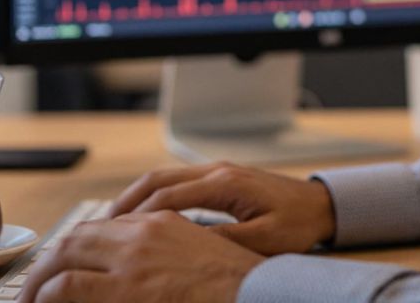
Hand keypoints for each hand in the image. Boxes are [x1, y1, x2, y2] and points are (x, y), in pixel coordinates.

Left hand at [21, 211, 263, 302]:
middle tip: (37, 286)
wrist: (259, 292)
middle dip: (50, 262)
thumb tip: (149, 269)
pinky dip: (48, 294)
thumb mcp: (204, 252)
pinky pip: (68, 287)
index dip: (77, 245)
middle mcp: (143, 232)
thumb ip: (172, 250)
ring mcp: (132, 259)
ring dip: (41, 279)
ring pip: (65, 256)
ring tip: (32, 299)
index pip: (104, 224)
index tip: (65, 263)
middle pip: (77, 236)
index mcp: (164, 221)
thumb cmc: (239, 281)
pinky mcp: (126, 289)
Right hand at [110, 161, 336, 254]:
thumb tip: (184, 247)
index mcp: (226, 184)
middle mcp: (218, 171)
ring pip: (164, 177)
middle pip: (157, 180)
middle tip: (97, 228)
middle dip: (125, 202)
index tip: (112, 236)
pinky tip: (142, 215)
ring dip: (136, 197)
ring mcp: (218, 171)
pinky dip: (154, 195)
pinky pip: (177, 181)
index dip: (136, 218)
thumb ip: (224, 242)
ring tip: (110, 222)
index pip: (168, 197)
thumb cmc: (299, 223)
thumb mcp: (264, 240)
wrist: (322, 204)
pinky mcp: (221, 177)